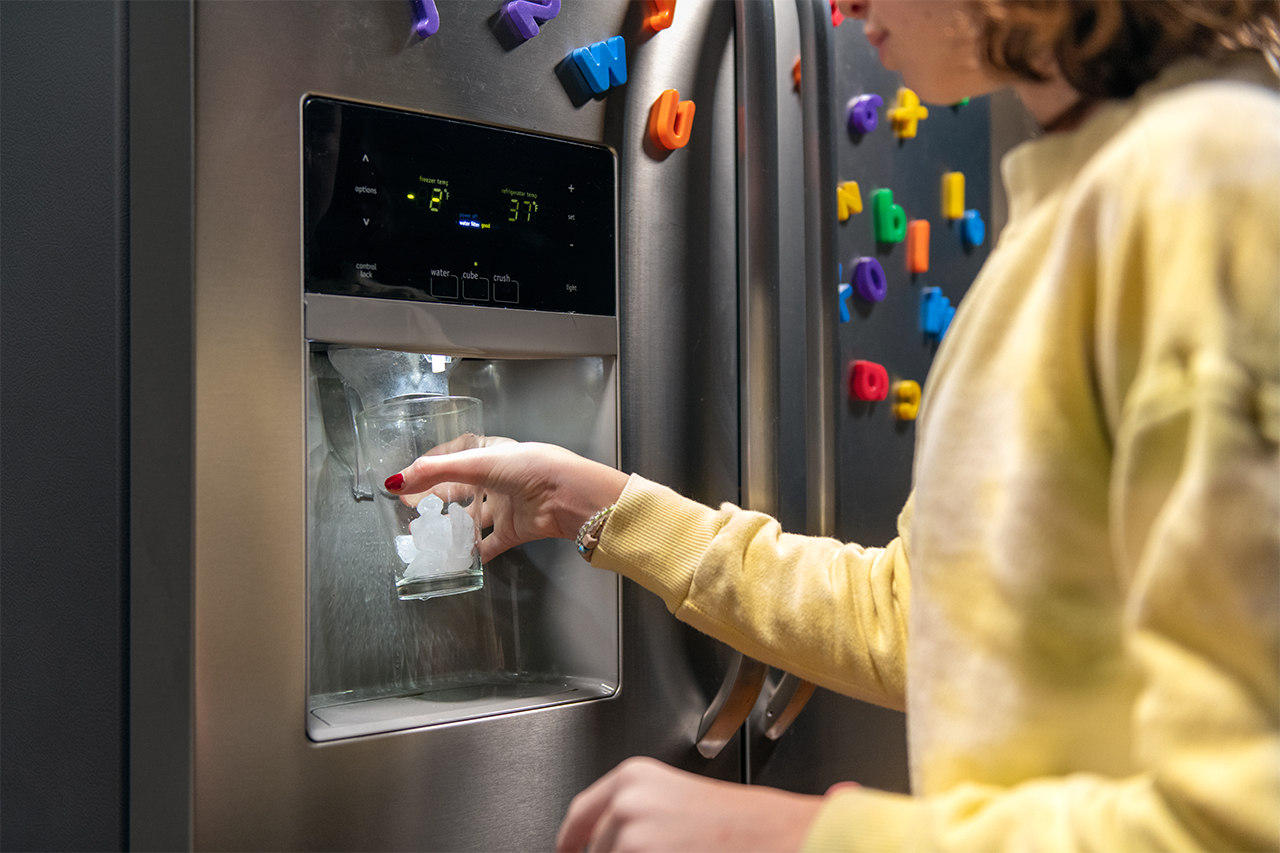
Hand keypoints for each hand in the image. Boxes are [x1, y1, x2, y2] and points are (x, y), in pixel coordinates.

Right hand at [387, 440, 629, 562]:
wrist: (567, 497)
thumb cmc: (530, 469)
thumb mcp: (478, 463)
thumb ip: (436, 472)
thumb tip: (396, 482)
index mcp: (491, 454)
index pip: (453, 459)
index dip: (429, 469)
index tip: (405, 482)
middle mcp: (497, 479)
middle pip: (459, 490)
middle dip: (435, 500)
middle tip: (410, 510)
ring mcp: (505, 506)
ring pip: (471, 518)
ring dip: (449, 528)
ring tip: (423, 536)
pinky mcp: (513, 531)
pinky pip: (487, 544)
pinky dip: (472, 553)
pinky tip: (455, 559)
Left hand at [555, 757, 824, 852]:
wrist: (778, 837)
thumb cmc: (739, 823)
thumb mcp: (674, 802)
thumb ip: (634, 815)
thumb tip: (608, 841)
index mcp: (631, 778)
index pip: (578, 818)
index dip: (570, 842)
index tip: (566, 851)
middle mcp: (625, 804)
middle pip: (595, 852)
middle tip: (662, 851)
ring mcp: (630, 839)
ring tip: (681, 852)